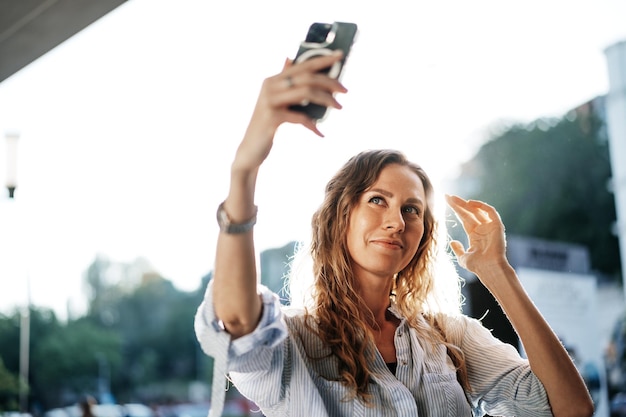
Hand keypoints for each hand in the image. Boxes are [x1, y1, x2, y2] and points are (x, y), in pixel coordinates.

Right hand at [233, 52, 347, 173]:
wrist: (250, 150)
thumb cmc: (268, 125)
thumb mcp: (275, 101)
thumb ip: (283, 82)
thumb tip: (290, 58)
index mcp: (273, 80)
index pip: (302, 65)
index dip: (322, 59)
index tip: (341, 55)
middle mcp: (269, 86)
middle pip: (306, 77)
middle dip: (329, 81)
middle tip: (345, 90)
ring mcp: (269, 101)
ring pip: (306, 93)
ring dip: (326, 100)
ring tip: (339, 107)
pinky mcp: (271, 118)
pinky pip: (300, 117)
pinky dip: (312, 125)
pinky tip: (320, 133)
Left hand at [445, 195, 509, 282]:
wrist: (489, 268)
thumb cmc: (477, 266)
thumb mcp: (463, 258)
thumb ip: (458, 249)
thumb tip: (452, 242)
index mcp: (475, 235)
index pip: (464, 218)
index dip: (456, 210)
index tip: (446, 202)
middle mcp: (483, 229)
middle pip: (469, 213)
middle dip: (458, 204)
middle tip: (447, 196)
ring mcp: (490, 227)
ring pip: (478, 210)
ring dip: (466, 203)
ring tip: (453, 198)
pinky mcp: (497, 226)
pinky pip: (490, 212)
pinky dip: (481, 206)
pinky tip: (469, 203)